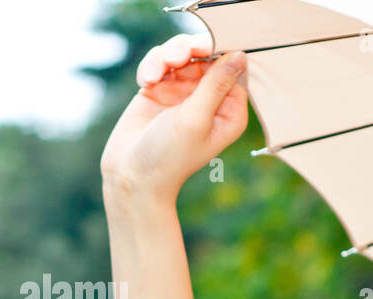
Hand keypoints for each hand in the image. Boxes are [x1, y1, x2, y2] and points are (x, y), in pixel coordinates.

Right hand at [100, 34, 248, 203]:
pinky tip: (145, 83)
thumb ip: (216, 85)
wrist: (132, 173)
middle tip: (175, 59)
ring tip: (155, 75)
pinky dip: (152, 66)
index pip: (234, 68)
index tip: (201, 50)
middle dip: (189, 50)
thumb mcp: (196, 118)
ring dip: (167, 57)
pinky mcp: (161, 88)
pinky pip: (160, 61)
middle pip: (207, 54)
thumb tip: (240, 55)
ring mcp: (185, 93)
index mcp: (231, 111)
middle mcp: (211, 100)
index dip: (219, 52)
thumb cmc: (170, 154)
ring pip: (182, 52)